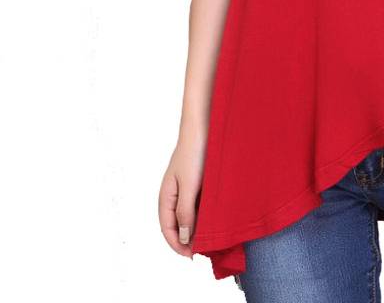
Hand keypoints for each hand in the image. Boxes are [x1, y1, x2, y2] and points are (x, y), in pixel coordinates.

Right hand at [158, 133, 206, 257]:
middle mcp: (174, 195)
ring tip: (213, 236)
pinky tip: (217, 216)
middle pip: (178, 224)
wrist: (204, 127)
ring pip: (190, 214)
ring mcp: (186, 188)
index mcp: (166, 197)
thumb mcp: (189, 186)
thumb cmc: (194, 154)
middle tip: (206, 249)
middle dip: (189, 239)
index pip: (167, 229)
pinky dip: (206, 213)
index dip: (177, 245)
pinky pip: (199, 203)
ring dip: (198, 226)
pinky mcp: (198, 181)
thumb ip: (185, 212)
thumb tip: (183, 238)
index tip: (192, 256)